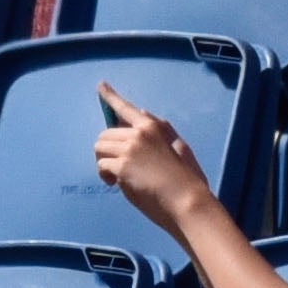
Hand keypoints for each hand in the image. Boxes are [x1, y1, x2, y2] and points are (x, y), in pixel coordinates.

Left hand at [92, 85, 214, 228]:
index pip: (127, 108)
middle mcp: (138, 134)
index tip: (100, 85)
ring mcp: (129, 150)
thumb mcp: (179, 147)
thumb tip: (141, 111)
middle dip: (106, 150)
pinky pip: (102, 166)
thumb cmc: (187, 178)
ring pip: (100, 149)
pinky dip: (105, 176)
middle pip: (105, 134)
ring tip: (116, 176)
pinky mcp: (122, 167)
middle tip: (117, 167)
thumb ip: (161, 129)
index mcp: (153, 127)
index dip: (111, 96)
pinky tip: (116, 184)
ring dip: (104, 162)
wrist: (187, 202)